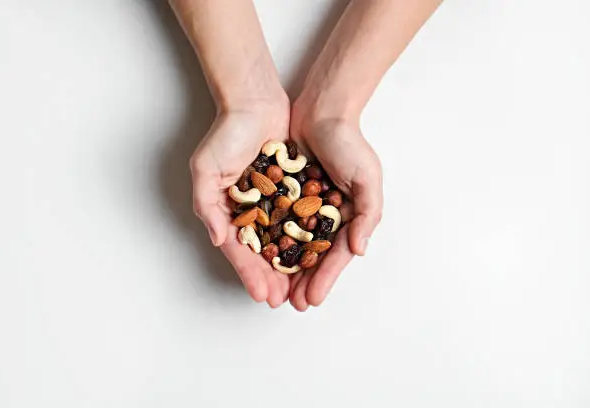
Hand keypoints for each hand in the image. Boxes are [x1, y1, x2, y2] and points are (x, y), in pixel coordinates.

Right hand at [190, 98, 291, 306]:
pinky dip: (306, 238)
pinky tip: (315, 256)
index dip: (250, 273)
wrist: (255, 102)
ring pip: (284, 241)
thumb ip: (208, 206)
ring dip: (290, 266)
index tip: (262, 294)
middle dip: (272, 277)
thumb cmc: (226, 134)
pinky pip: (300, 218)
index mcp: (228, 211)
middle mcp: (251, 211)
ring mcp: (272, 202)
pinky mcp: (292, 189)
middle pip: (263, 252)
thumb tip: (219, 240)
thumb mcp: (205, 169)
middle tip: (283, 300)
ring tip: (300, 288)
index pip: (240, 250)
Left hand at [288, 109, 382, 310]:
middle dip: (303, 281)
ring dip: (285, 268)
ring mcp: (303, 206)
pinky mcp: (283, 193)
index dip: (325, 278)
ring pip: (292, 244)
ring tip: (276, 290)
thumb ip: (367, 215)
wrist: (322, 111)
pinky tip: (262, 258)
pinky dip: (270, 240)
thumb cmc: (349, 143)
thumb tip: (359, 250)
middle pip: (313, 256)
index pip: (335, 255)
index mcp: (348, 216)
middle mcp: (326, 215)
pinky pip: (275, 221)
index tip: (312, 299)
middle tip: (292, 304)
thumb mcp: (368, 178)